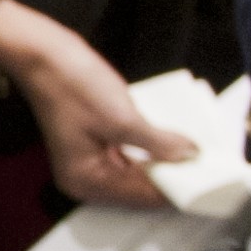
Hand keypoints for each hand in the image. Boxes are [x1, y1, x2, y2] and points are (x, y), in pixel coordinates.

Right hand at [0, 0, 190, 207]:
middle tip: (206, 166)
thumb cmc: (72, 86)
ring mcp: (88, 163)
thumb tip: (189, 157)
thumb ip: (159, 143)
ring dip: (163, 163)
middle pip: (139, 189)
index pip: (142, 196)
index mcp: (87, 181)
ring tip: (193, 153)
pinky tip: (171, 141)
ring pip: (137, 173)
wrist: (43, 55)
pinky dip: (150, 151)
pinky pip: (130, 157)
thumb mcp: (122, 118)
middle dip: (170, 176)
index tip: (208, 181)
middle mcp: (85, 180)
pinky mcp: (94, 144)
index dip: (176, 189)